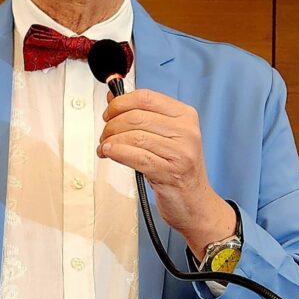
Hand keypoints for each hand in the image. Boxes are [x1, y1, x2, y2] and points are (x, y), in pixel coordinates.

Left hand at [97, 88, 235, 256]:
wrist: (194, 202)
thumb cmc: (177, 168)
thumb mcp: (165, 136)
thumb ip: (141, 114)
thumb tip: (113, 97)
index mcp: (185, 115)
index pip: (146, 97)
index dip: (120, 103)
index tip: (109, 113)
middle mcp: (186, 131)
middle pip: (136, 117)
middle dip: (111, 125)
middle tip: (104, 134)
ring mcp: (181, 152)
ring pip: (134, 136)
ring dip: (111, 141)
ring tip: (104, 147)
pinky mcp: (170, 172)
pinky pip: (136, 157)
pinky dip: (116, 153)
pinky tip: (108, 153)